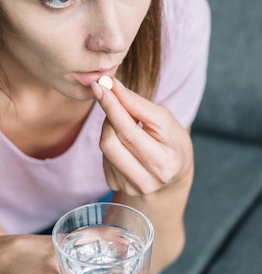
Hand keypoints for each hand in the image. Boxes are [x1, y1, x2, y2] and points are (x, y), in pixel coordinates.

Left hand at [91, 77, 192, 195]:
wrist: (173, 171)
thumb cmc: (171, 141)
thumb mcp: (164, 119)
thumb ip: (137, 104)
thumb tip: (111, 87)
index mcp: (164, 164)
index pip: (128, 132)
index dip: (112, 107)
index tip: (100, 86)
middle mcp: (146, 182)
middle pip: (109, 142)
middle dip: (109, 115)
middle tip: (117, 102)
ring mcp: (129, 187)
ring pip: (104, 147)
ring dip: (109, 127)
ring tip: (126, 123)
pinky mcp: (115, 185)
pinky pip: (103, 155)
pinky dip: (110, 140)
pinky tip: (124, 141)